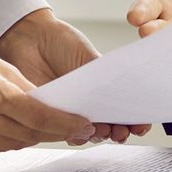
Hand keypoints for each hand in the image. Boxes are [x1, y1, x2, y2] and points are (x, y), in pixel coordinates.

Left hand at [0, 7, 150, 143]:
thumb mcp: (89, 58)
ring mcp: (65, 109)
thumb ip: (105, 77)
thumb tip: (125, 94)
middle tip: (123, 131)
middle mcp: (82, 103)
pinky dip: (72, 132)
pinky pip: (59, 129)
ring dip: (97, 135)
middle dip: (118, 132)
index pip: (119, 109)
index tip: (142, 123)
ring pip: (84, 131)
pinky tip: (81, 129)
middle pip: (105, 126)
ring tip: (105, 131)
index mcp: (98, 90)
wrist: (29, 36)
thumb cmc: (60, 42)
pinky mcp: (45, 112)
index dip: (132, 119)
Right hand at [0, 35, 97, 153]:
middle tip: (74, 126)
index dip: (66, 123)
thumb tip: (51, 107)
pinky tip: (15, 126)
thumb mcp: (1, 67)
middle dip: (55, 130)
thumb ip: (27, 90)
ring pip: (18, 143)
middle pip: (33, 133)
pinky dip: (11, 137)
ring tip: (46, 124)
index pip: (41, 117)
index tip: (85, 124)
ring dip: (34, 134)